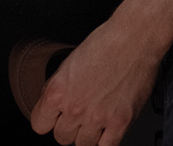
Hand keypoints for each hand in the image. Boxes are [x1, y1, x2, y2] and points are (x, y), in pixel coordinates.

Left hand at [30, 13, 164, 145]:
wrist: (134, 38)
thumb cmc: (104, 44)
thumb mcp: (68, 64)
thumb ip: (58, 90)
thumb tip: (51, 109)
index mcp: (57, 90)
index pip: (39, 125)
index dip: (48, 121)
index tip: (55, 118)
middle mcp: (74, 107)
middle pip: (61, 138)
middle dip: (70, 127)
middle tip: (80, 115)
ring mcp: (97, 117)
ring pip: (83, 145)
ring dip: (88, 135)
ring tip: (96, 119)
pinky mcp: (120, 122)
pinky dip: (106, 141)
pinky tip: (108, 130)